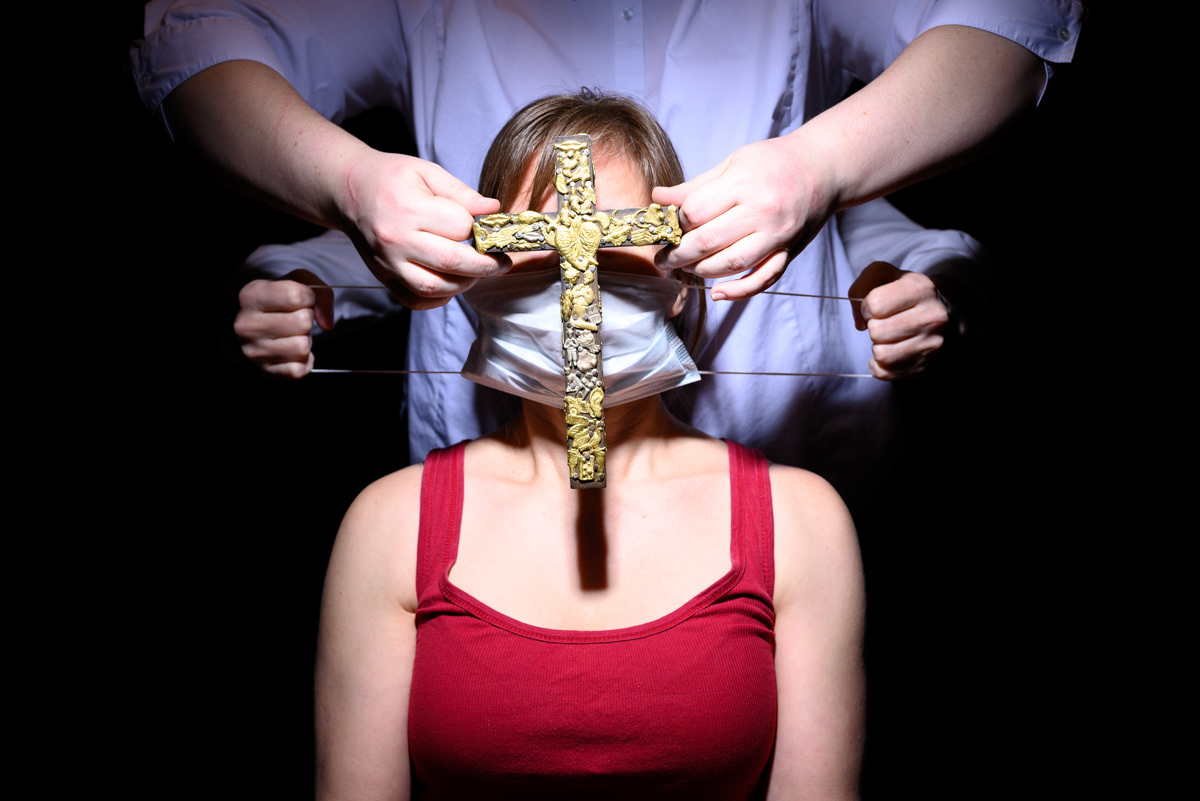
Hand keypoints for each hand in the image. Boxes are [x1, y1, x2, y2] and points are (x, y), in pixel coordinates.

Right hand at [234, 269, 333, 378]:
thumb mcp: (297, 283)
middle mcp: (247, 325)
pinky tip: (292, 350)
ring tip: (292, 334)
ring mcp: (254, 351)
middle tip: (295, 318)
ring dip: (305, 340)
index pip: (296, 295)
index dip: (308, 296)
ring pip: (302, 347)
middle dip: (307, 319)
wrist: (256, 325)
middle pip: (303, 322)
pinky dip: (303, 360)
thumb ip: (321, 293)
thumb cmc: (278, 301)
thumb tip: (327, 324)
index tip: (301, 299)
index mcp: (251, 296)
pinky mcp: (265, 372)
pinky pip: (300, 369)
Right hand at [337, 152, 508, 309]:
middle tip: (501, 263)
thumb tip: (493, 211)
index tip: (491, 230)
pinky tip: (450, 284)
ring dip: (464, 284)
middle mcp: (395, 239)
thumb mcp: (427, 171)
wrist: (349, 191)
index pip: (459, 226)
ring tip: (476, 272)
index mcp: (408, 207)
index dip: (481, 229)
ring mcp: (387, 262)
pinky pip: (415, 300)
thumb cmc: (390, 178)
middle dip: (486, 266)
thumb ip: (461, 193)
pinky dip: (438, 299)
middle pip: (451, 262)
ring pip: (435, 288)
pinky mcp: (383, 277)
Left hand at [652, 134, 836, 300]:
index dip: (675, 224)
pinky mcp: (790, 252)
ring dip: (702, 271)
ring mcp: (778, 235)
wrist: (825, 168)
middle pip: (708, 241)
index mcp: (744, 183)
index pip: (696, 211)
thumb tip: (657, 198)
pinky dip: (739, 292)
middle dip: (678, 254)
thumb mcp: (733, 163)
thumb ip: (695, 186)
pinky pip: (763, 279)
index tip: (666, 228)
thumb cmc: (775, 162)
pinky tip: (718, 293)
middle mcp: (762, 211)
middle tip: (663, 259)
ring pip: (731, 264)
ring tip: (687, 267)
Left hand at [849, 261, 949, 379]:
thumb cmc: (908, 294)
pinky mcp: (925, 366)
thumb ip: (862, 285)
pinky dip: (881, 364)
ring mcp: (932, 345)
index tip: (877, 307)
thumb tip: (859, 322)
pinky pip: (884, 372)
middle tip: (886, 322)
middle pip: (876, 332)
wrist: (948, 314)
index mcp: (921, 289)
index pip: (874, 305)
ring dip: (878, 346)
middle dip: (874, 327)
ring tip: (890, 337)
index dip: (867, 306)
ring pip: (881, 355)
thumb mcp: (886, 275)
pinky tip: (893, 351)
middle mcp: (931, 317)